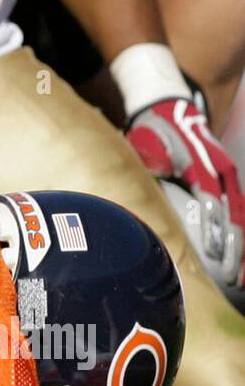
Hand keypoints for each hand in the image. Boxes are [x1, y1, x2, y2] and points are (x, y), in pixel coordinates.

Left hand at [127, 96, 244, 288]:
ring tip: (240, 277)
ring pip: (240, 217)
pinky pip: (237, 212)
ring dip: (241, 248)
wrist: (171, 108)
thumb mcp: (150, 143)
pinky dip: (239, 235)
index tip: (214, 254)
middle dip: (234, 248)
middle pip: (233, 216)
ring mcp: (225, 178)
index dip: (216, 229)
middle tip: (232, 277)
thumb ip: (156, 160)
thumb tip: (160, 171)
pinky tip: (238, 261)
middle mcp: (220, 174)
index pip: (213, 203)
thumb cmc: (156, 130)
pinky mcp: (225, 182)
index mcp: (203, 168)